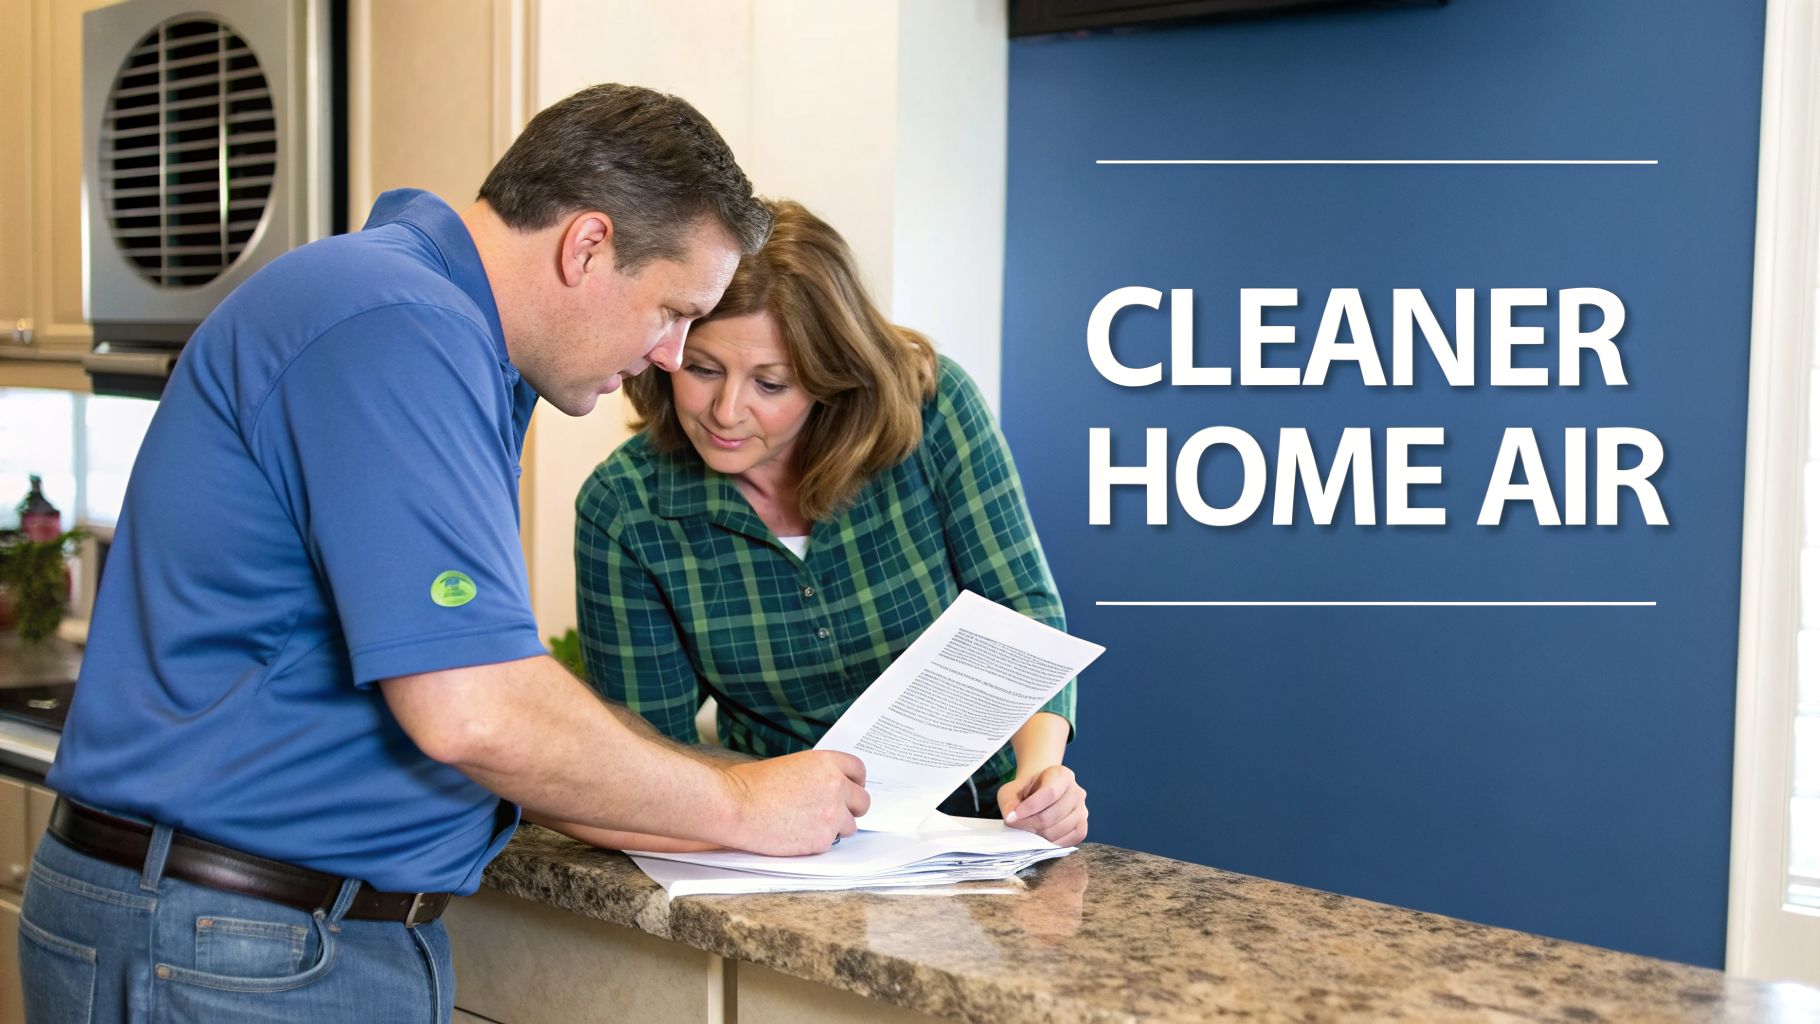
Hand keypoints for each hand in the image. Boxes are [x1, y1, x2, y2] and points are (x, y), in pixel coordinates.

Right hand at [723, 750, 868, 855]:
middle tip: (836, 813)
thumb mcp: (789, 765)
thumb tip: (825, 787)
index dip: (855, 782)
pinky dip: (817, 842)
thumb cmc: (750, 785)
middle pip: (862, 801)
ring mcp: (831, 815)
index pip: (858, 770)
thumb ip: (815, 775)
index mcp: (826, 763)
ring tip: (809, 826)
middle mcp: (835, 786)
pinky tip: (797, 836)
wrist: (734, 807)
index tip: (851, 789)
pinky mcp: (821, 840)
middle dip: (851, 808)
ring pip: (850, 826)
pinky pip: (830, 843)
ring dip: (835, 827)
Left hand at [998, 764, 1086, 846]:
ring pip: (1058, 830)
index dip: (1029, 808)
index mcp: (1062, 775)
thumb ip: (1009, 802)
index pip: (1049, 793)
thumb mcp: (1011, 790)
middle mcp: (1077, 791)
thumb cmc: (1026, 792)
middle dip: (1030, 824)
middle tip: (1017, 825)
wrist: (1040, 796)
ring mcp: (1082, 811)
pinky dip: (1050, 843)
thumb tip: (1011, 818)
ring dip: (1038, 835)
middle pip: (1052, 815)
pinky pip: (1067, 841)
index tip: (1012, 817)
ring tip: (1028, 829)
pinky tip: (1040, 837)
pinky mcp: (1082, 828)